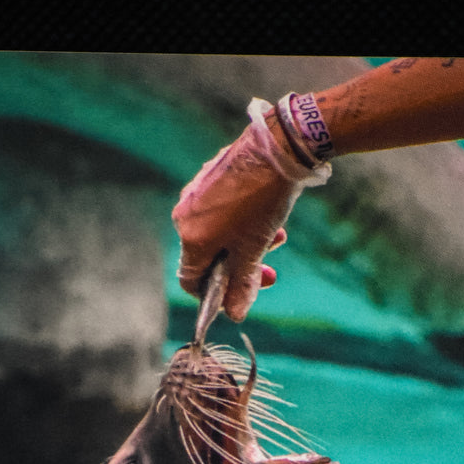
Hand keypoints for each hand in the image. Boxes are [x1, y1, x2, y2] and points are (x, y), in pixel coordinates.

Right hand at [172, 99, 330, 322]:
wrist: (276, 148)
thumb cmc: (261, 202)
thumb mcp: (255, 249)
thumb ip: (243, 284)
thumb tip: (235, 315)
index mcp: (191, 238)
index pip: (190, 280)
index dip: (213, 295)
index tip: (237, 295)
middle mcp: (186, 216)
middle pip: (208, 257)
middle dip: (240, 269)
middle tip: (269, 273)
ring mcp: (197, 194)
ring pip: (219, 234)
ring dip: (248, 245)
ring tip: (277, 240)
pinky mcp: (210, 178)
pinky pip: (222, 212)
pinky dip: (242, 222)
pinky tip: (268, 217)